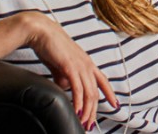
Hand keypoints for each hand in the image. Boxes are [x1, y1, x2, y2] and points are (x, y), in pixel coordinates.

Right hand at [20, 11, 118, 128]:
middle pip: (96, 92)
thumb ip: (66, 77)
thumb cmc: (51, 48)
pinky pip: (77, 88)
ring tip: (83, 123)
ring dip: (87, 110)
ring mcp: (80, 65)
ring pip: (89, 92)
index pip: (103, 81)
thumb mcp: (61, 66)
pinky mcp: (70, 66)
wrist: (42, 32)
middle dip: (94, 111)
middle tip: (90, 125)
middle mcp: (87, 64)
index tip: (115, 105)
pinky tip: (78, 111)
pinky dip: (79, 101)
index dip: (110, 94)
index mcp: (87, 63)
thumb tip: (66, 88)